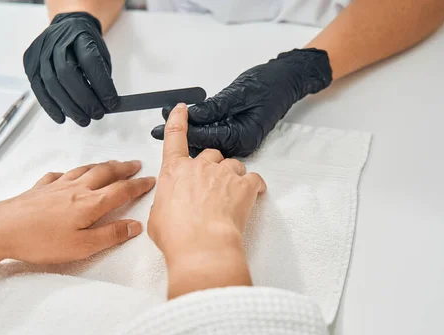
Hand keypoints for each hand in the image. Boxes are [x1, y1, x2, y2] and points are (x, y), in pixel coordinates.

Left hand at [0, 161, 153, 325]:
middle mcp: (76, 189)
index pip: (122, 190)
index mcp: (90, 203)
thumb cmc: (40, 241)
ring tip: (110, 165)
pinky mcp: (38, 189)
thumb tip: (135, 226)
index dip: (139, 185)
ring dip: (101, 166)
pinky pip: (58, 175)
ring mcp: (56, 187)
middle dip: (123, 168)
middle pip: (105, 173)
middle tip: (135, 165)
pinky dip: (69, 173)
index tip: (151, 180)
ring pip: (84, 170)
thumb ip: (111, 235)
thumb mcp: (82, 246)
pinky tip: (66, 175)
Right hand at [24, 12, 117, 126]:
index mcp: (79, 34)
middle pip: (67, 73)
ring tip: (84, 120)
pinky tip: (62, 118)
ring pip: (51, 83)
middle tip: (97, 114)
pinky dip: (50, 106)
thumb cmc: (85, 45)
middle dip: (84, 99)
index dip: (102, 85)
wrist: (66, 28)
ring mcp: (40, 51)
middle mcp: (56, 40)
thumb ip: (102, 77)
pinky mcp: (30, 64)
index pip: (90, 61)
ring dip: (68, 107)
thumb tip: (106, 105)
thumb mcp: (100, 53)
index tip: (112, 103)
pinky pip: (38, 88)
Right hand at [148, 104, 266, 297]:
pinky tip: (253, 195)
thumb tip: (170, 206)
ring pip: (233, 165)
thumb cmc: (177, 236)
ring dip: (233, 176)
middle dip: (212, 167)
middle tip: (212, 187)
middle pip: (210, 154)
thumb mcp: (157, 218)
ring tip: (231, 197)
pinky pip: (254, 179)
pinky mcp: (244, 186)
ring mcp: (223, 174)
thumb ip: (165, 204)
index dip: (179, 120)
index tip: (182, 109)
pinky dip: (255, 186)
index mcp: (174, 171)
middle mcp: (199, 167)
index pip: (175, 137)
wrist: (202, 246)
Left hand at [151, 49, 331, 157]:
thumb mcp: (239, 93)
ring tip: (167, 122)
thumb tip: (193, 115)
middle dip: (180, 135)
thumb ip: (215, 107)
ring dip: (189, 133)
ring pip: (207, 142)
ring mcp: (238, 140)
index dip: (180, 132)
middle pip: (203, 144)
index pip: (205, 138)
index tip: (159, 128)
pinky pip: (214, 135)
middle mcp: (240, 143)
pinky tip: (187, 122)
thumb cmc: (268, 84)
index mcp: (242, 136)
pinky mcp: (236, 134)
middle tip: (157, 126)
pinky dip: (200, 130)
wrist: (286, 80)